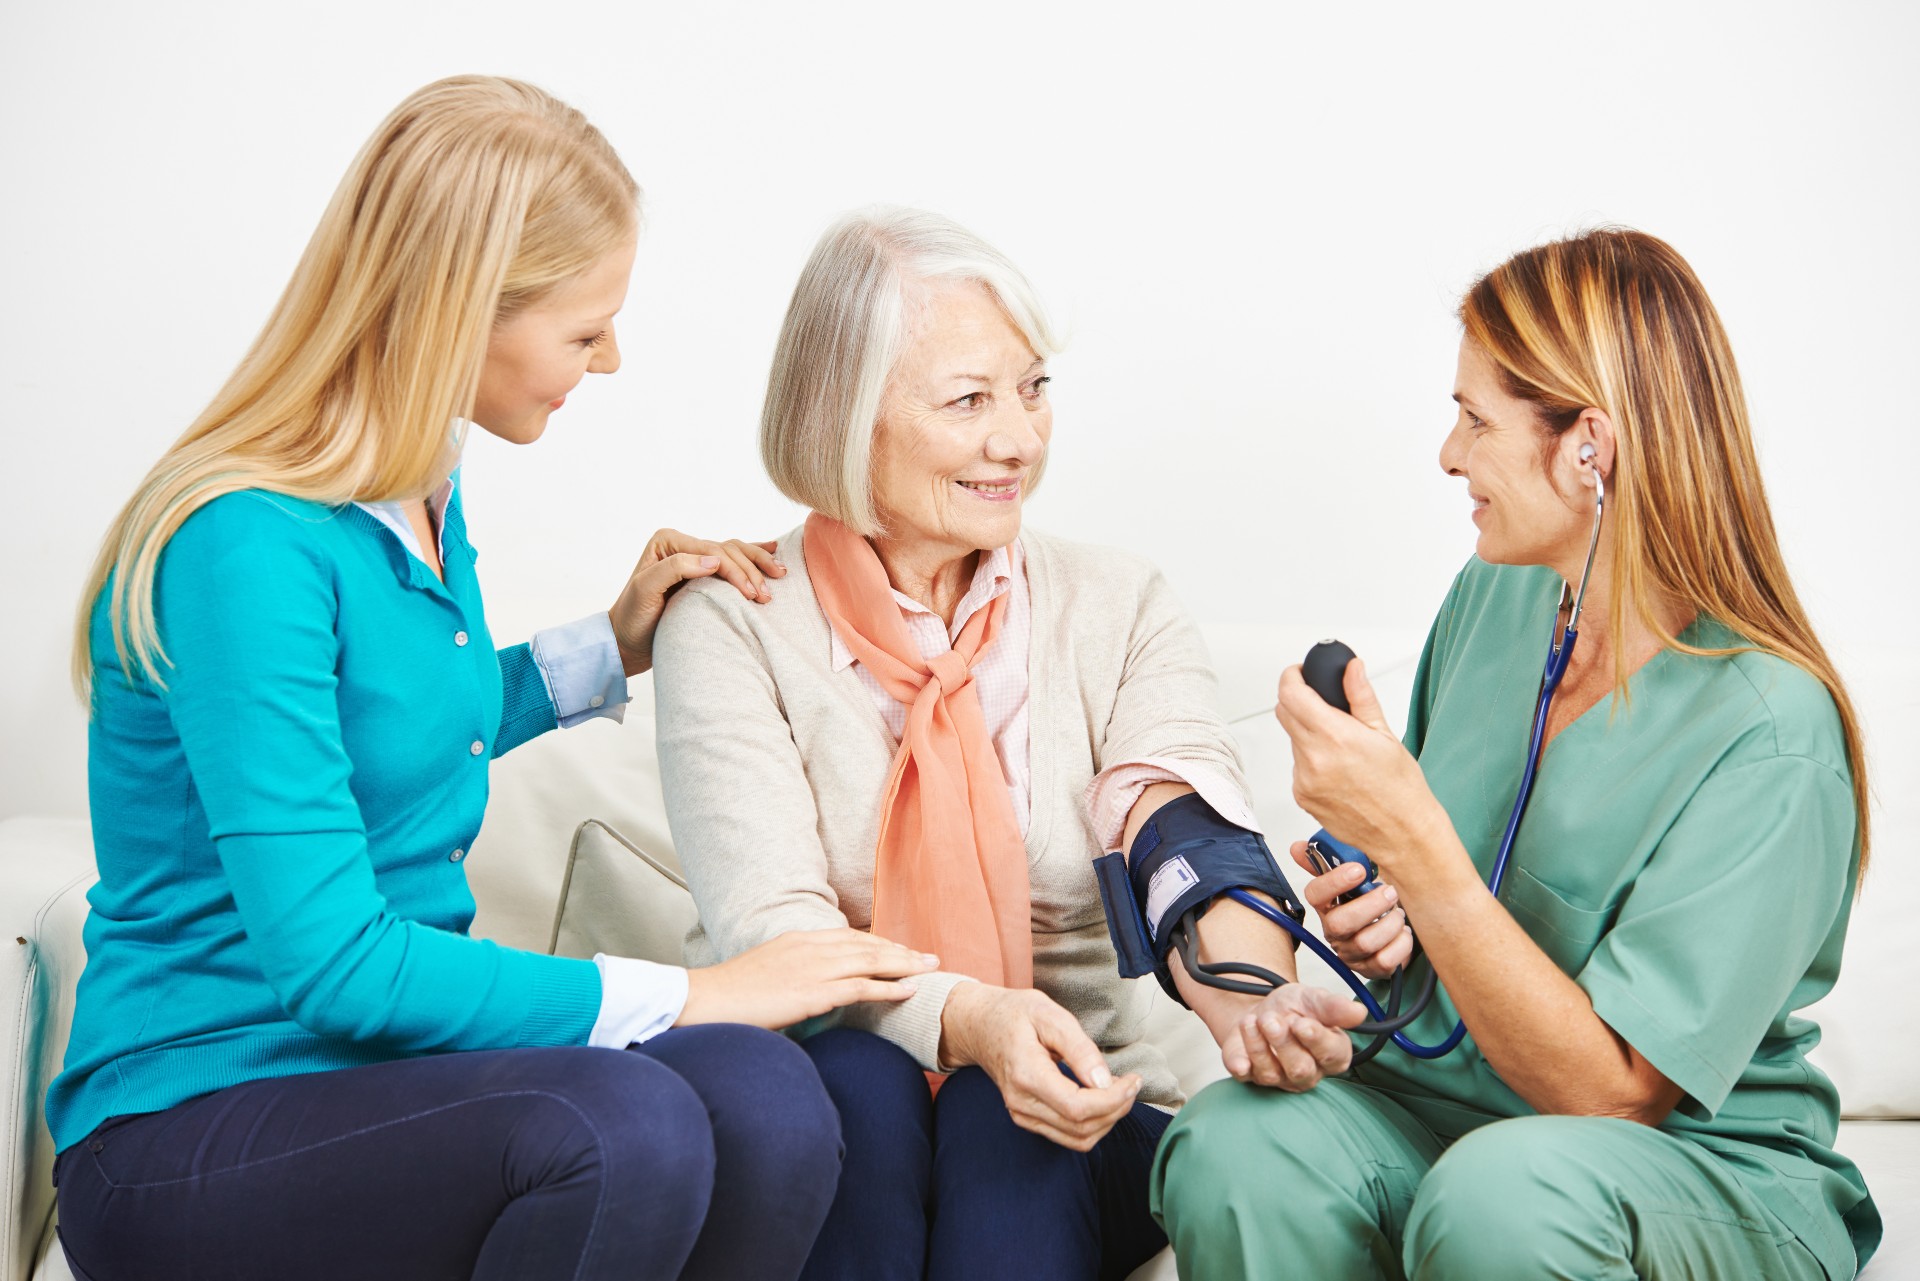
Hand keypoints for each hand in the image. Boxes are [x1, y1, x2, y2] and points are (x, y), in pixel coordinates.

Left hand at [610, 529, 784, 674]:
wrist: (627, 641)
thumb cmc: (633, 618)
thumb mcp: (645, 590)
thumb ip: (675, 568)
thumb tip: (715, 561)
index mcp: (668, 542)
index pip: (713, 551)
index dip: (736, 571)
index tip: (752, 595)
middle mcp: (682, 544)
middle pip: (728, 550)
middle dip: (751, 570)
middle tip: (767, 595)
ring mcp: (694, 557)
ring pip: (735, 551)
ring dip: (758, 562)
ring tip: (779, 575)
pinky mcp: (701, 572)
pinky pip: (732, 559)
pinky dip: (752, 556)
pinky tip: (772, 549)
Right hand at [677, 929, 936, 1029]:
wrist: (705, 1000)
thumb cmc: (730, 995)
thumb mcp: (765, 972)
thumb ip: (791, 973)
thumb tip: (805, 988)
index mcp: (799, 940)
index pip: (851, 937)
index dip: (880, 944)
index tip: (902, 950)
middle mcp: (811, 947)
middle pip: (868, 946)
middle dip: (902, 951)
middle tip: (929, 957)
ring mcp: (814, 968)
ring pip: (872, 962)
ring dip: (906, 965)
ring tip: (930, 970)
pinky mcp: (814, 993)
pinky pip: (861, 987)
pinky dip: (890, 988)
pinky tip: (910, 990)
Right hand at [938, 985, 1140, 1151]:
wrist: (981, 1025)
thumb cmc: (1015, 1014)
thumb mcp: (1049, 1014)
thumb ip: (1079, 1048)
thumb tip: (1104, 1081)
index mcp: (1026, 1075)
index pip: (1078, 1108)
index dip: (1113, 1100)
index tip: (1134, 1079)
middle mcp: (1021, 1103)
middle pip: (1081, 1128)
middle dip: (1117, 1109)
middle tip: (1132, 1083)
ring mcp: (1022, 1114)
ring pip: (1077, 1139)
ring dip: (1108, 1120)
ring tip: (1121, 1092)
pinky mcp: (1027, 1119)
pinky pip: (1068, 1136)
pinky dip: (1093, 1125)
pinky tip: (1102, 1100)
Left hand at [1219, 983, 1367, 1091]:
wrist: (1262, 1009)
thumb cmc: (1295, 1008)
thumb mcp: (1314, 999)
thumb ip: (1334, 1007)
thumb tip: (1359, 1012)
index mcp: (1332, 1053)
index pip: (1331, 1055)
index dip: (1316, 1040)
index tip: (1302, 1023)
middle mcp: (1309, 1072)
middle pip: (1300, 1069)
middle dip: (1283, 1043)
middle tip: (1271, 1019)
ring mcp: (1279, 1078)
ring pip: (1271, 1073)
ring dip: (1259, 1044)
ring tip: (1253, 1019)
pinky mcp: (1251, 1076)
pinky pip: (1245, 1075)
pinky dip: (1240, 1065)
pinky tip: (1239, 1057)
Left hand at [1273, 657, 1443, 876]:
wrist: (1403, 834)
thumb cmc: (1401, 790)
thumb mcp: (1385, 734)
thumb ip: (1360, 696)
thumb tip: (1351, 668)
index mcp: (1335, 737)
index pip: (1291, 694)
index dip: (1292, 677)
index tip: (1300, 673)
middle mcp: (1314, 759)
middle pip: (1284, 713)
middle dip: (1299, 700)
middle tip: (1321, 702)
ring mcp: (1304, 780)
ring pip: (1292, 740)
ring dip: (1308, 733)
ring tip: (1341, 745)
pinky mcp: (1301, 796)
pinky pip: (1297, 766)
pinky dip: (1311, 759)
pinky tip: (1337, 769)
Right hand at [1290, 841, 1412, 979]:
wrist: (1393, 933)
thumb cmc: (1370, 905)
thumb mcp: (1353, 881)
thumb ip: (1329, 863)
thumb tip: (1297, 847)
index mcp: (1326, 907)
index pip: (1315, 895)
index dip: (1334, 881)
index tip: (1358, 869)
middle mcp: (1334, 931)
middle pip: (1339, 923)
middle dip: (1369, 906)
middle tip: (1390, 892)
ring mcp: (1351, 953)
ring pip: (1365, 942)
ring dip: (1389, 924)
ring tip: (1399, 913)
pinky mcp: (1371, 969)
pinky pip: (1386, 960)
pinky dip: (1401, 943)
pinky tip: (1404, 933)